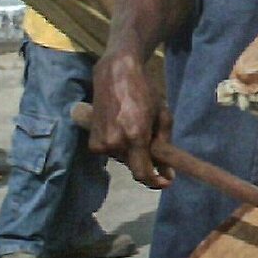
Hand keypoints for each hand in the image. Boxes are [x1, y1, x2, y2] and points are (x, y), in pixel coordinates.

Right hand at [90, 51, 173, 189]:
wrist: (115, 75)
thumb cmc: (145, 91)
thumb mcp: (162, 116)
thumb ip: (164, 145)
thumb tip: (166, 172)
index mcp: (134, 136)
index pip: (142, 173)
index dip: (154, 182)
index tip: (165, 182)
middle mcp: (114, 143)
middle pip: (135, 166)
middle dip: (147, 161)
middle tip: (155, 147)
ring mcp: (100, 143)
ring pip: (123, 159)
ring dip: (133, 152)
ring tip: (137, 129)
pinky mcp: (91, 142)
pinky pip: (112, 153)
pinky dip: (121, 147)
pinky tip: (123, 129)